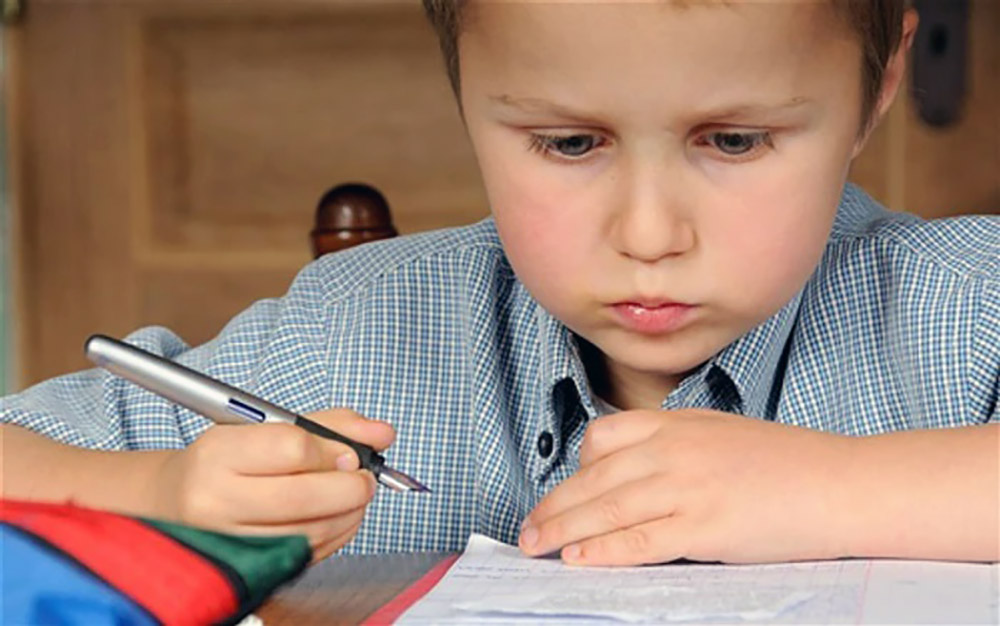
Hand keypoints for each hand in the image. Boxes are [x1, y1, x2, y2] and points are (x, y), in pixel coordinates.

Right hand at [152, 409, 394, 561]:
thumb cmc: (226, 460)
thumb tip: (383, 432)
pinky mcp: (248, 569)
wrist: (173, 503)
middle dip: (352, 485)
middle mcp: (217, 500)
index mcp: (219, 453)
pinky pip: (310, 555)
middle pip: (306, 496)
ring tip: (352, 494)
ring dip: (350, 512)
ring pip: (313, 531)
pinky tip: (336, 517)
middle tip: (364, 477)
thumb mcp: (266, 426)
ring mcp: (230, 541)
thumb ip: (330, 424)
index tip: (347, 450)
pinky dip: (337, 534)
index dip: (332, 449)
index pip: (293, 448)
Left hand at [518, 409, 854, 565]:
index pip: (604, 437)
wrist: (844, 482)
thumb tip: (643, 474)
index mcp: (678, 424)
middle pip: (594, 478)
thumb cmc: (791, 464)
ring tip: (535, 547)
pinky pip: (639, 540)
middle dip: (553, 506)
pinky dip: (602, 550)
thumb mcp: (723, 436)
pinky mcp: (704, 526)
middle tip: (526, 530)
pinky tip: (578, 558)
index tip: (563, 491)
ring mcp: (686, 487)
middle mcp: (673, 450)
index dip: (575, 468)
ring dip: (562, 530)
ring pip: (606, 509)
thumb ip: (679, 447)